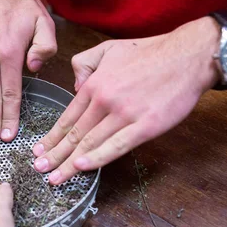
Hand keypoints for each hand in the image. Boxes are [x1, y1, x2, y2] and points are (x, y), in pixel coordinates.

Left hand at [32, 17, 220, 183]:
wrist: (188, 56)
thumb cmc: (150, 53)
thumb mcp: (108, 48)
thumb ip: (84, 64)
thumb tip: (75, 86)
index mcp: (94, 84)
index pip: (67, 117)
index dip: (52, 137)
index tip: (39, 150)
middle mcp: (104, 100)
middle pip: (74, 134)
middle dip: (54, 155)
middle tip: (39, 169)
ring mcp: (124, 114)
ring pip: (90, 143)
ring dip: (70, 163)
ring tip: (54, 177)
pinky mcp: (145, 126)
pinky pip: (116, 146)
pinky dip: (98, 158)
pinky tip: (82, 168)